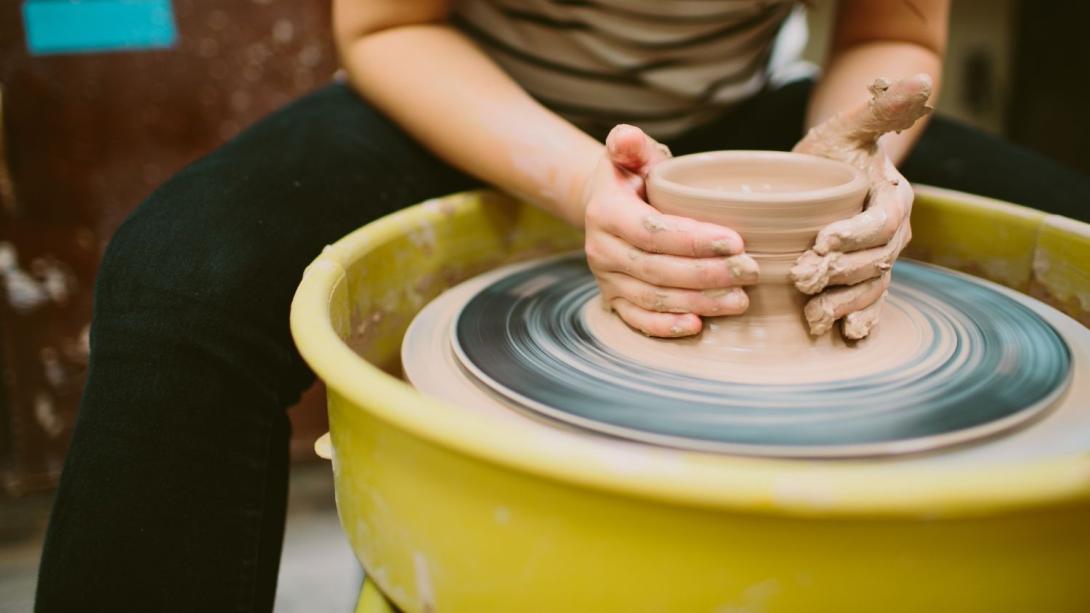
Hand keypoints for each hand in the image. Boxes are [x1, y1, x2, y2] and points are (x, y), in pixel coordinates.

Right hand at [583, 125, 758, 336]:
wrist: (604, 207)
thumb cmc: (633, 178)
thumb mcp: (632, 155)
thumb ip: (631, 144)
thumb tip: (627, 138)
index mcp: (606, 212)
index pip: (652, 231)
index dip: (693, 240)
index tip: (735, 241)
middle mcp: (601, 250)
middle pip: (657, 269)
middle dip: (706, 274)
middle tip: (749, 271)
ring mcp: (606, 279)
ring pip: (653, 297)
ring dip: (698, 302)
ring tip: (739, 299)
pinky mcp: (613, 300)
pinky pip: (638, 319)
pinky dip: (666, 326)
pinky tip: (698, 325)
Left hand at [790, 74, 932, 338]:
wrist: (828, 171)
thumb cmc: (836, 147)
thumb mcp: (848, 126)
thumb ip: (879, 108)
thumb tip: (920, 82)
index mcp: (894, 197)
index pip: (881, 221)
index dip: (855, 234)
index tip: (821, 241)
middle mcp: (894, 233)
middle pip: (873, 261)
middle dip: (839, 273)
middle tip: (802, 280)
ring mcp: (879, 259)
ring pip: (870, 288)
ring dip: (844, 304)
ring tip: (814, 317)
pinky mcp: (863, 278)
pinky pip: (870, 303)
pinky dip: (862, 320)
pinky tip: (848, 337)